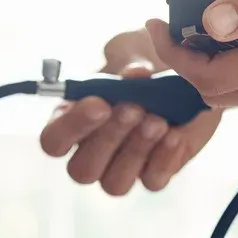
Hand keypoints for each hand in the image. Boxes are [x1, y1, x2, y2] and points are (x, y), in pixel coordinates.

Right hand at [38, 29, 221, 193]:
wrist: (184, 79)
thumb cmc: (145, 65)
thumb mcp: (133, 53)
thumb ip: (127, 63)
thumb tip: (135, 74)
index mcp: (71, 123)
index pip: (53, 141)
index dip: (72, 127)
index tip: (99, 103)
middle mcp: (91, 153)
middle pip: (82, 170)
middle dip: (109, 138)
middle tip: (134, 108)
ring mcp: (121, 170)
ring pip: (115, 184)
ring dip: (136, 151)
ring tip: (158, 121)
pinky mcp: (154, 175)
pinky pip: (153, 182)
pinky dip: (164, 159)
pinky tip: (176, 135)